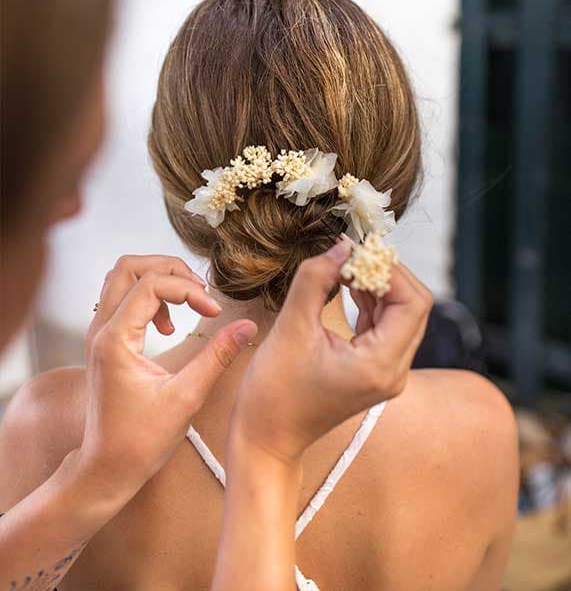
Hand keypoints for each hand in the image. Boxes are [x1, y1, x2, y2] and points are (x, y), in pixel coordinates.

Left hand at [76, 255, 256, 496]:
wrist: (107, 467)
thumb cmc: (139, 440)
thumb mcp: (186, 397)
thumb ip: (217, 356)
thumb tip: (246, 328)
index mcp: (115, 340)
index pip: (151, 284)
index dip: (188, 290)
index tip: (213, 311)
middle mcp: (101, 330)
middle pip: (129, 267)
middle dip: (170, 270)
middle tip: (199, 291)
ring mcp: (99, 334)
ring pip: (123, 278)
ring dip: (158, 279)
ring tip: (187, 303)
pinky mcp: (106, 342)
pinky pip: (123, 298)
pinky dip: (150, 297)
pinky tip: (170, 325)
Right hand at [232, 240, 431, 462]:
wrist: (267, 437)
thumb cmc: (274, 392)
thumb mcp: (291, 328)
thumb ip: (316, 280)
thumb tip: (341, 247)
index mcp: (380, 366)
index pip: (411, 302)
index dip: (389, 269)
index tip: (356, 249)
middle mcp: (394, 372)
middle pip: (413, 306)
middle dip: (386, 274)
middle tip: (351, 255)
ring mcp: (387, 373)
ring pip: (401, 313)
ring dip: (378, 285)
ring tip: (344, 266)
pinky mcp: (375, 370)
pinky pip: (385, 326)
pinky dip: (371, 301)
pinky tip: (347, 285)